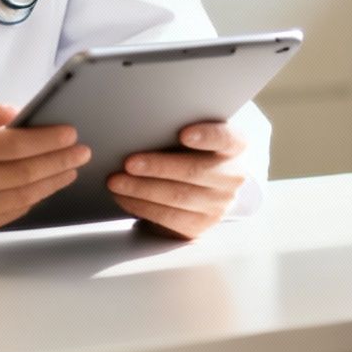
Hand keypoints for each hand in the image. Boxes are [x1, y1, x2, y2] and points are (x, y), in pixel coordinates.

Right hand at [0, 100, 89, 241]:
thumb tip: (18, 115)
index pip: (9, 146)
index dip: (45, 140)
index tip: (70, 133)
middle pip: (20, 175)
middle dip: (58, 162)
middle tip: (80, 152)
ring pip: (18, 199)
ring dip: (50, 184)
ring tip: (68, 169)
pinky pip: (4, 216)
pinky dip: (27, 201)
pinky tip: (41, 187)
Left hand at [106, 121, 247, 239]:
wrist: (200, 186)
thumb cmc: (190, 152)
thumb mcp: (193, 137)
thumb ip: (177, 129)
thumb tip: (144, 126)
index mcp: (235, 146)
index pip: (226, 138)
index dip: (206, 136)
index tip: (183, 134)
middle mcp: (231, 177)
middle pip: (195, 171)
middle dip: (158, 167)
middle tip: (129, 162)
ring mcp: (218, 204)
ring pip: (178, 197)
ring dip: (142, 189)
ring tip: (117, 181)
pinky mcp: (200, 225)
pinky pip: (168, 218)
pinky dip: (141, 206)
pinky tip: (124, 196)